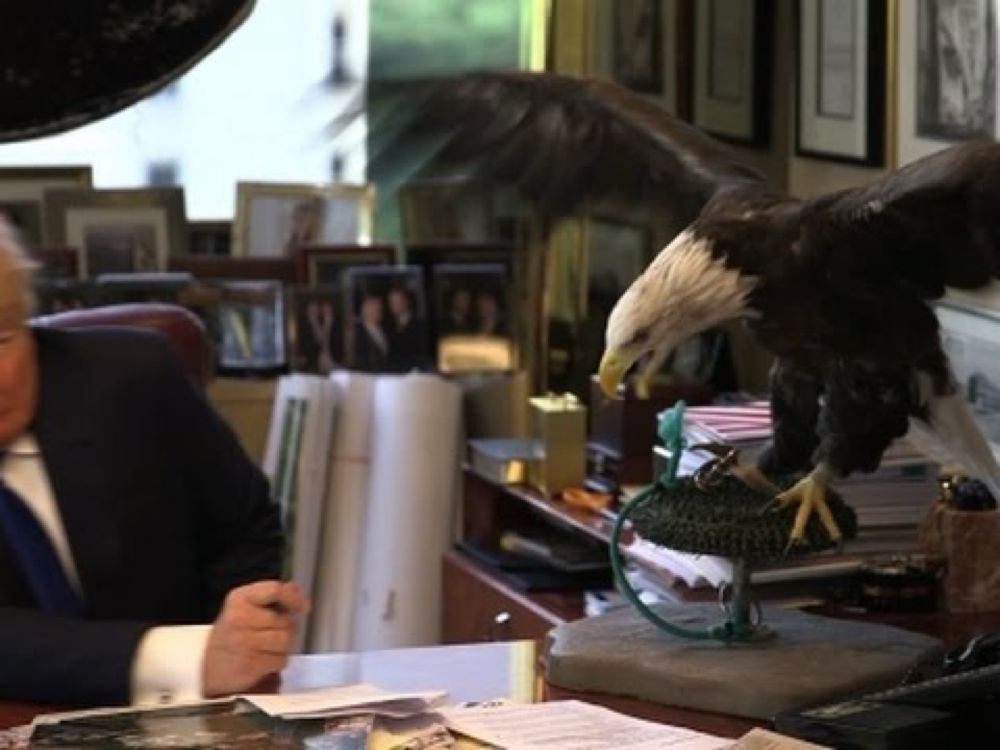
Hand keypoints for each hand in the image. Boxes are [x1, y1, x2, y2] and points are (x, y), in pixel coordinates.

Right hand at [202, 580, 309, 697]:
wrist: (207, 667)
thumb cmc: (231, 634)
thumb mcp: (246, 606)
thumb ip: (272, 595)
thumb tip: (294, 588)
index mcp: (240, 598)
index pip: (275, 590)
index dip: (294, 598)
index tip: (303, 606)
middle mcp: (239, 617)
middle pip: (286, 620)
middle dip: (287, 628)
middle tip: (272, 633)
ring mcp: (243, 641)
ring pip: (286, 640)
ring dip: (283, 646)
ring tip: (268, 646)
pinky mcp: (249, 663)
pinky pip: (280, 660)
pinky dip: (277, 661)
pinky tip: (263, 659)